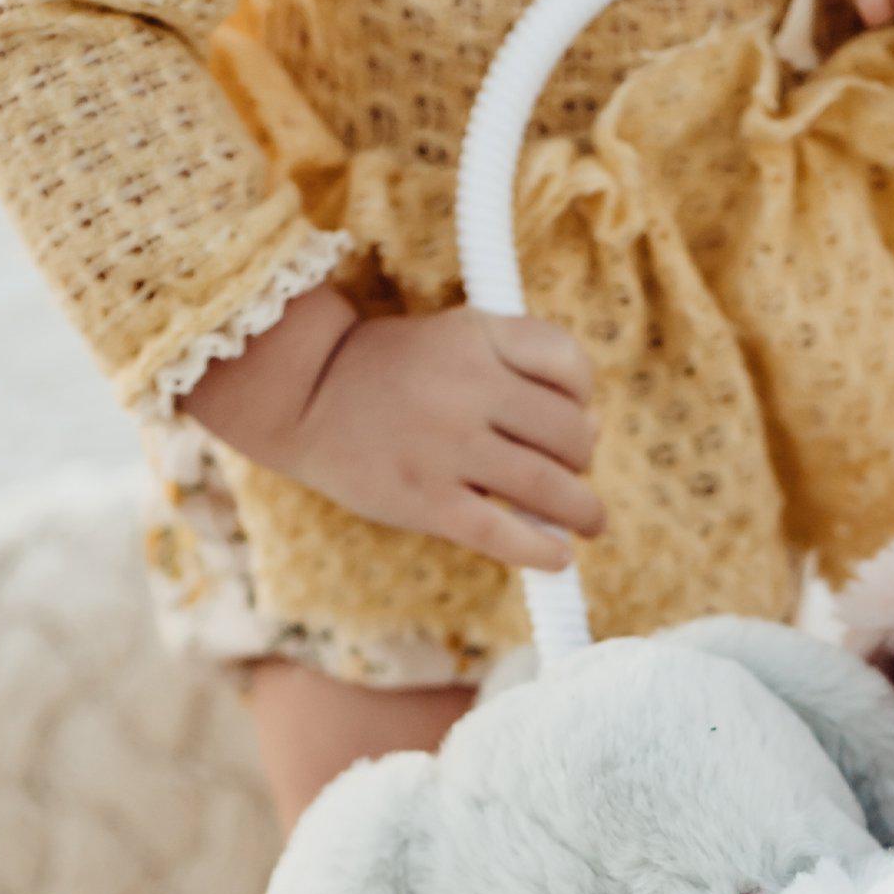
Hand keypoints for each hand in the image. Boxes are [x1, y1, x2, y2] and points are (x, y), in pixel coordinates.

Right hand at [183, 285, 604, 571]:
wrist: (303, 394)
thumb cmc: (393, 372)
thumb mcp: (454, 335)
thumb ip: (515, 366)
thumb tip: (587, 435)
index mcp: (478, 337)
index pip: (570, 364)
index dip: (585, 395)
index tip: (576, 413)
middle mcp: (468, 387)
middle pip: (569, 432)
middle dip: (582, 457)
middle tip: (571, 472)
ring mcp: (448, 446)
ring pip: (549, 486)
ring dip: (583, 511)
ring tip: (590, 523)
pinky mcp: (427, 500)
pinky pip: (505, 534)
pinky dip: (542, 551)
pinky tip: (558, 557)